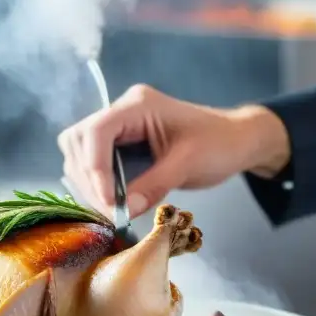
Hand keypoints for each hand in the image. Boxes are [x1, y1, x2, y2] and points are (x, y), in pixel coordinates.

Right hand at [58, 84, 290, 217]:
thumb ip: (152, 186)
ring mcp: (119, 126)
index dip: (94, 168)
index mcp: (138, 105)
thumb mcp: (187, 165)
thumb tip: (121, 210)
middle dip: (88, 178)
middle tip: (108, 210)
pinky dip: (96, 184)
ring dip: (89, 183)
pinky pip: (94, 162)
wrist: (236, 141)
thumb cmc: (219, 144)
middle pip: (79, 140)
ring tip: (110, 209)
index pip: (97, 131)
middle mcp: (122, 111)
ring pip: (80, 152)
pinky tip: (111, 202)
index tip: (108, 201)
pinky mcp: (120, 144)